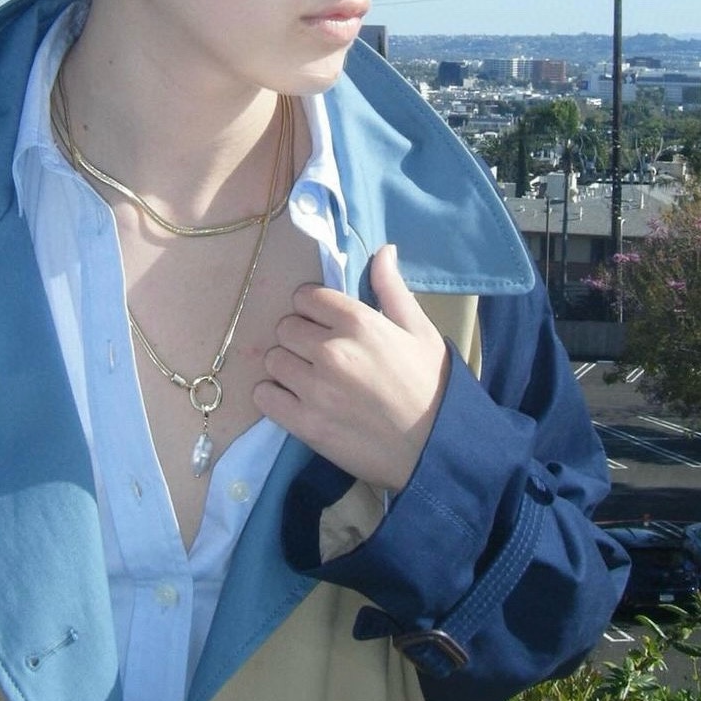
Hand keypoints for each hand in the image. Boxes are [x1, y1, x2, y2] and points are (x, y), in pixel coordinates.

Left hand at [255, 244, 450, 492]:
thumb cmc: (431, 387)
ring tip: (308, 379)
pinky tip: (294, 400)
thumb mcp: (420, 331)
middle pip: (285, 327)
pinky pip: (264, 396)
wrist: (436, 449)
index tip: (324, 323)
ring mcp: (314, 389)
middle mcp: (331, 351)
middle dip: (299, 337)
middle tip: (319, 354)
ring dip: (287, 366)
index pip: (306, 297)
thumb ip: (392, 289)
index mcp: (358, 323)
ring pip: (273, 359)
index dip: (313, 308)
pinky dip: (274, 396)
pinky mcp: (305, 424)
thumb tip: (384, 250)